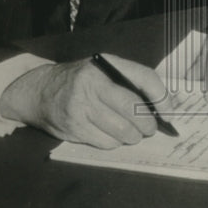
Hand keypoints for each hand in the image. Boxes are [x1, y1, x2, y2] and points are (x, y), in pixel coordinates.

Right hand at [0, 55, 168, 148]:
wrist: (39, 91)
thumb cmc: (80, 81)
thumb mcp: (103, 70)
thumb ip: (129, 82)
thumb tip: (161, 107)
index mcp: (105, 65)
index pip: (144, 78)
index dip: (161, 97)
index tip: (168, 112)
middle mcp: (92, 83)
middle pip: (134, 110)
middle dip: (148, 125)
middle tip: (149, 129)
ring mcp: (81, 107)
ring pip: (122, 131)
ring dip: (132, 136)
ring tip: (131, 133)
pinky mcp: (73, 128)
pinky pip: (106, 143)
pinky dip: (114, 142)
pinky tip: (110, 134)